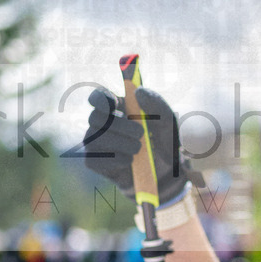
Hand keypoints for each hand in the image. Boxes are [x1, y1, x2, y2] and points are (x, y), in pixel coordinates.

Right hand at [83, 86, 202, 203]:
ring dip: (122, 143)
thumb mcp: (167, 121)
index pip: (97, 97)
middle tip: (140, 133)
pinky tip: (129, 161)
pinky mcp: (93, 162)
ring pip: (95, 138)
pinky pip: (96, 158)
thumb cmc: (163, 140)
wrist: (164, 171)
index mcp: (117, 107)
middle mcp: (101, 123)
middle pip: (95, 117)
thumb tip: (138, 91)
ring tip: (139, 149)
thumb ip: (156, 103)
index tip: (113, 103)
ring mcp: (94, 142)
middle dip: (119, 125)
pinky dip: (116, 159)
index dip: (100, 98)